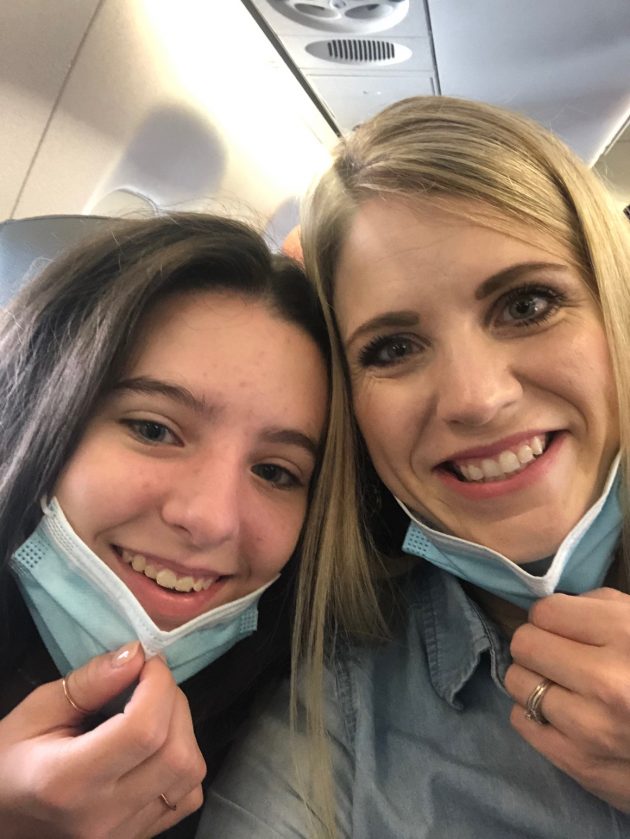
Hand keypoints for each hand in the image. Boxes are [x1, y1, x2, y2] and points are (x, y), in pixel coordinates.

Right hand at [0, 642, 205, 837]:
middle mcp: (103, 816)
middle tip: (149, 682)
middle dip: (173, 701)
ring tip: (154, 711)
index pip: (143, 730)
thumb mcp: (36, 711)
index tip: (147, 661)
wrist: (3, 819)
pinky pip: (187, 795)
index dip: (158, 684)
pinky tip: (155, 746)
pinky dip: (183, 762)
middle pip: (176, 751)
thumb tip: (136, 654)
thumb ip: (89, 682)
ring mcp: (124, 834)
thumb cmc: (12, 762)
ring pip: (190, 773)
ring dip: (182, 729)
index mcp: (68, 781)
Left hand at [505, 587, 629, 812]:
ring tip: (563, 685)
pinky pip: (521, 721)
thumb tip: (552, 610)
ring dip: (534, 680)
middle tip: (559, 655)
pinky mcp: (580, 764)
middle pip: (525, 644)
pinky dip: (534, 714)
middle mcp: (606, 682)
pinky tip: (562, 714)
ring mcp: (591, 727)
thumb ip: (600, 607)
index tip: (565, 627)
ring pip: (517, 682)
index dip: (552, 617)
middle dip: (538, 645)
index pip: (545, 612)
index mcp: (627, 637)